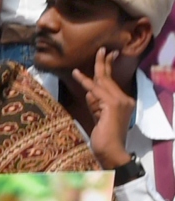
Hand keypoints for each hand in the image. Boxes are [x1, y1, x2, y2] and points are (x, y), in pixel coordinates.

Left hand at [72, 47, 135, 168]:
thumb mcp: (98, 117)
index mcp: (122, 102)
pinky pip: (95, 90)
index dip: (107, 70)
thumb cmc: (103, 139)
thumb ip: (95, 104)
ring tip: (97, 54)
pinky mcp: (112, 105)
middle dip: (105, 63)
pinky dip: (85, 81)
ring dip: (97, 67)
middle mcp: (124, 100)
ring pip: (103, 81)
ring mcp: (120, 101)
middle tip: (103, 49)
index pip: (112, 83)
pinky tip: (77, 73)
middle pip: (110, 78)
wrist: (110, 152)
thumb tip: (89, 92)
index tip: (106, 57)